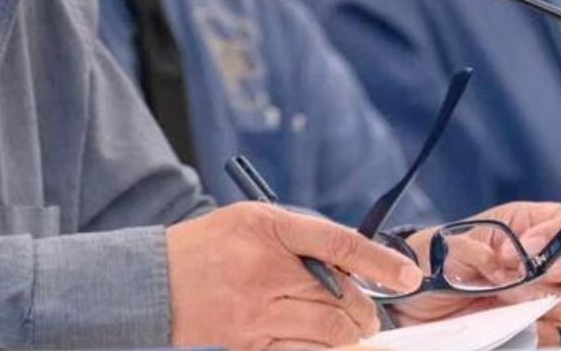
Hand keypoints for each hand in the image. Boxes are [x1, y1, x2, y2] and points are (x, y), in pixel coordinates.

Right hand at [165, 202, 421, 349]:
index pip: (338, 243)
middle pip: (341, 297)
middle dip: (364, 309)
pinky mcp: (249, 345)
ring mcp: (256, 314)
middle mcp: (264, 271)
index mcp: (266, 230)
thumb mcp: (250, 221)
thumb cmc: (207, 247)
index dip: (379, 261)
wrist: (153, 282)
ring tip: (349, 330)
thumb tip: (350, 263)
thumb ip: (298, 236)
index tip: (407, 274)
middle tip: (366, 313)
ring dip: (349, 334)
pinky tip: (323, 344)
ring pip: (330, 332)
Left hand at [390, 201, 560, 345]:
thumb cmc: (437, 260)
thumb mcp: (453, 243)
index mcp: (535, 226)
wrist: (416, 301)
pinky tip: (502, 320)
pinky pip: (556, 336)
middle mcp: (553, 261)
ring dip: (557, 305)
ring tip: (510, 299)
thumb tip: (508, 262)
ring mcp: (551, 298)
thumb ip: (480, 248)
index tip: (531, 249)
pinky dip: (533, 330)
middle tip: (539, 277)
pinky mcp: (539, 330)